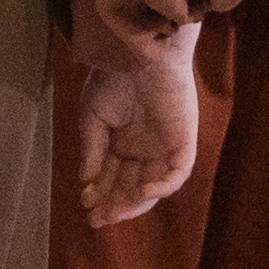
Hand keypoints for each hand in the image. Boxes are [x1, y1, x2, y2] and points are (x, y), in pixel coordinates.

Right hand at [67, 26, 201, 228]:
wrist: (140, 49)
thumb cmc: (115, 75)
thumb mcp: (93, 115)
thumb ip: (91, 149)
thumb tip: (86, 182)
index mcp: (123, 141)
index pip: (113, 177)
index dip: (100, 195)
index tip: (85, 206)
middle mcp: (144, 147)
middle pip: (131, 187)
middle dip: (113, 205)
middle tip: (96, 220)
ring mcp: (165, 145)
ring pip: (152, 187)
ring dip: (133, 203)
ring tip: (113, 212)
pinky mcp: (183, 141)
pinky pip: (178, 174)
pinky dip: (162, 188)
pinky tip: (141, 192)